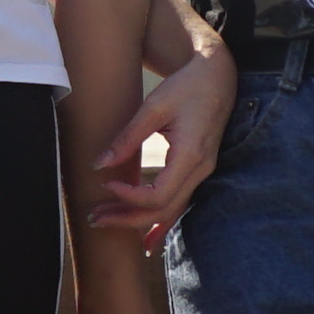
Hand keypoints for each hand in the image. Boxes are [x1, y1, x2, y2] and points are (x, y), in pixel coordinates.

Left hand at [84, 42, 235, 236]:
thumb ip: (127, 138)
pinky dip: (161, 221)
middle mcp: (201, 170)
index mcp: (190, 154)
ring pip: (172, 211)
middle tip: (95, 217)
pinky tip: (146, 237)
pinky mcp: (199, 170)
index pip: (159, 195)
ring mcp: (203, 173)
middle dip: (127, 219)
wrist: (218, 76)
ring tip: (108, 222)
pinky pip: (181, 203)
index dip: (129, 197)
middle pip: (163, 210)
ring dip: (140, 221)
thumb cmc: (187, 86)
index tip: (106, 183)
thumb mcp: (153, 107)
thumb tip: (99, 165)